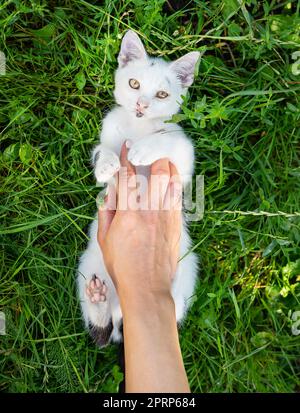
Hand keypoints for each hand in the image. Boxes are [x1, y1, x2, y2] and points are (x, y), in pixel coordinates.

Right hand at [97, 142, 181, 305]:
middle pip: (159, 172)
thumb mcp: (104, 240)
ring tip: (163, 164)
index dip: (127, 158)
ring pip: (173, 182)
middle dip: (154, 157)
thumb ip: (106, 212)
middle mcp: (150, 211)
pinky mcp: (177, 225)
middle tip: (150, 156)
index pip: (128, 177)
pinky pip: (179, 198)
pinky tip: (171, 185)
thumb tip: (109, 192)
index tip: (127, 148)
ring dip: (168, 168)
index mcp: (129, 213)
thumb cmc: (123, 266)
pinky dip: (175, 186)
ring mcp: (167, 217)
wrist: (147, 287)